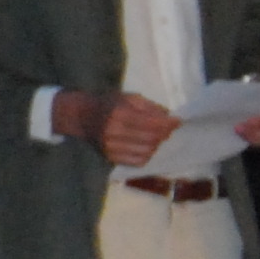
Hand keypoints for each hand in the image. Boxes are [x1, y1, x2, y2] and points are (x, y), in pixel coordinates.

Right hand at [58, 89, 179, 167]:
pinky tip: (146, 147)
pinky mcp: (111, 157)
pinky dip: (147, 154)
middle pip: (151, 138)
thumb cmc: (107, 103)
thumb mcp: (127, 97)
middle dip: (164, 133)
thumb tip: (169, 116)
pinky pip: (137, 161)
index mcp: (119, 114)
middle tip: (168, 128)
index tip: (178, 121)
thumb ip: (149, 106)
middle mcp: (114, 132)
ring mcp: (112, 147)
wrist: (81, 117)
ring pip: (146, 151)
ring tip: (156, 136)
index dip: (168, 123)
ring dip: (156, 144)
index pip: (151, 122)